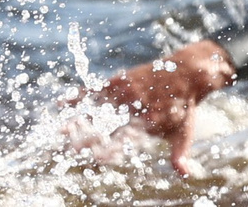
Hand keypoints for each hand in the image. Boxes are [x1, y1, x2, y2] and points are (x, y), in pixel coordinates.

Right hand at [63, 42, 230, 175]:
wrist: (186, 71)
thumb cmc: (184, 107)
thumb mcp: (183, 134)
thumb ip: (179, 156)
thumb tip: (184, 175)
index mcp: (149, 122)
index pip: (125, 140)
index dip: (110, 150)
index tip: (96, 159)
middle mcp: (134, 106)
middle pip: (107, 125)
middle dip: (88, 137)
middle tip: (70, 149)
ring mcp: (125, 91)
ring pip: (96, 108)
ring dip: (76, 119)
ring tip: (60, 130)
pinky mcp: (119, 80)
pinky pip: (94, 89)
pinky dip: (77, 96)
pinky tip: (61, 103)